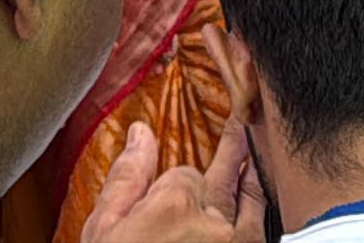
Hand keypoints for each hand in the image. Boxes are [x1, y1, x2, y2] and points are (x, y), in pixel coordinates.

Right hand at [81, 119, 263, 242]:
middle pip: (226, 181)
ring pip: (253, 207)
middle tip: (240, 132)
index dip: (174, 180)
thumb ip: (128, 178)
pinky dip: (257, 219)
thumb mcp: (105, 227)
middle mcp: (215, 224)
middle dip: (231, 155)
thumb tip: (141, 134)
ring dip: (252, 184)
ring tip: (254, 165)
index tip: (167, 188)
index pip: (185, 172)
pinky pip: (258, 235)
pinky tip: (255, 212)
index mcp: (174, 204)